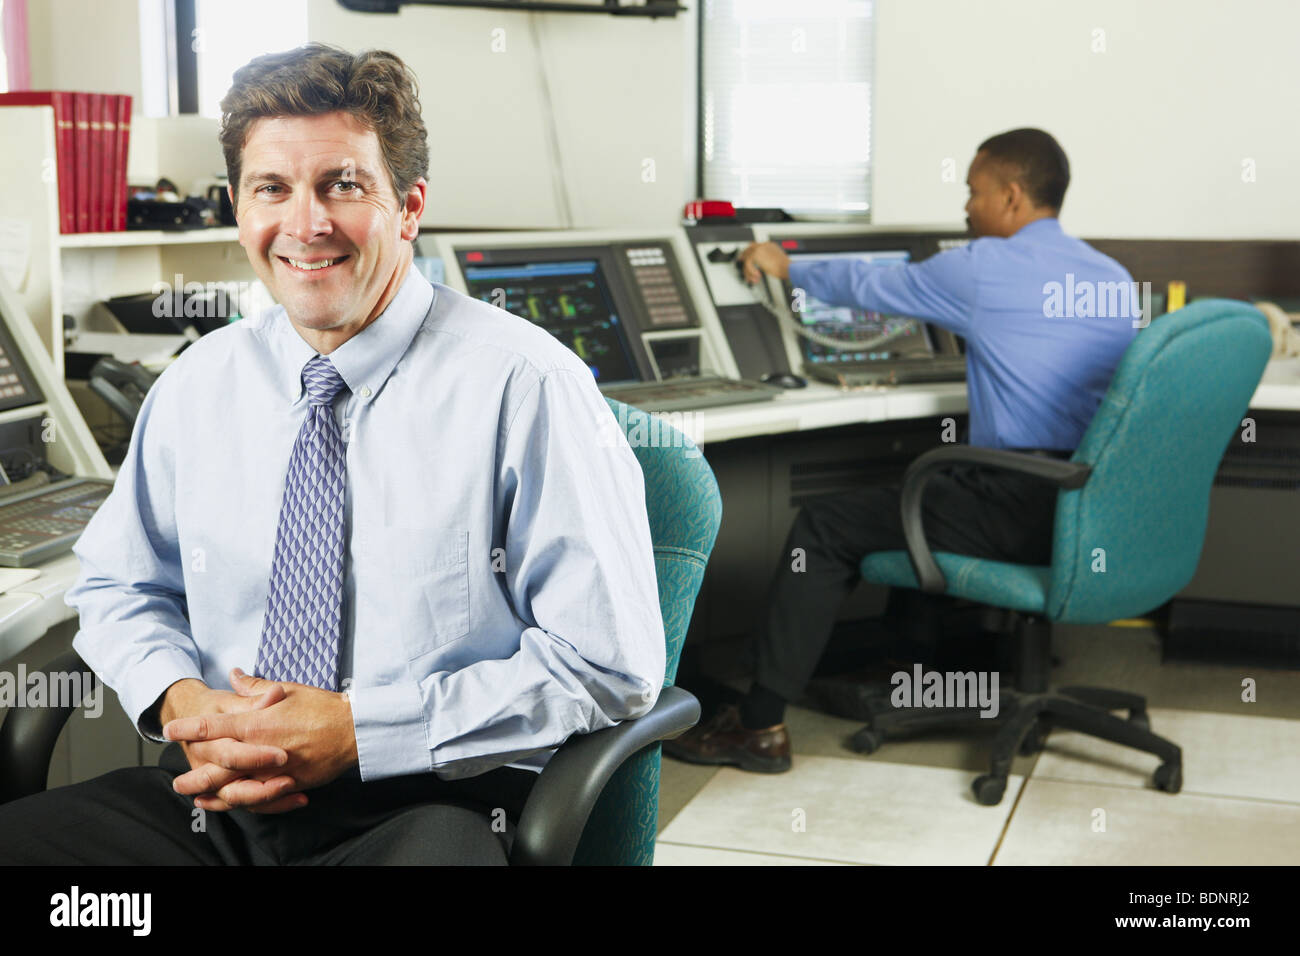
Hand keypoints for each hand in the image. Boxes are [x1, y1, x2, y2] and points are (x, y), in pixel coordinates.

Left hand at [166, 669, 358, 812]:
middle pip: (216, 767)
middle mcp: (260, 750)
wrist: (352, 729)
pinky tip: (230, 803)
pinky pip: (259, 799)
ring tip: (197, 797)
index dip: (188, 729)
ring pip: (234, 789)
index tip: (171, 729)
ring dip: (212, 795)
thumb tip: (235, 675)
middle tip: (177, 781)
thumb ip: (256, 687)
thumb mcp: (288, 689)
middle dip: (193, 775)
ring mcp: (273, 771)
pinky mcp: (288, 784)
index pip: (213, 727)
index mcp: (257, 723)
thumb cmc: (321, 707)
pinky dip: (241, 803)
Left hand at [737, 241, 790, 283]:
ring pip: (748, 260)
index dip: (750, 252)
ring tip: (754, 279)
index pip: (756, 246)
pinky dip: (751, 272)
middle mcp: (764, 245)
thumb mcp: (776, 262)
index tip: (745, 258)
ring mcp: (759, 249)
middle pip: (749, 249)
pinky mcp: (756, 255)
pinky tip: (758, 277)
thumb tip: (761, 266)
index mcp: (770, 246)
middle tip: (741, 264)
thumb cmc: (786, 268)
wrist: (788, 268)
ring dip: (749, 271)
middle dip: (744, 257)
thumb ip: (767, 261)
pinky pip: (748, 265)